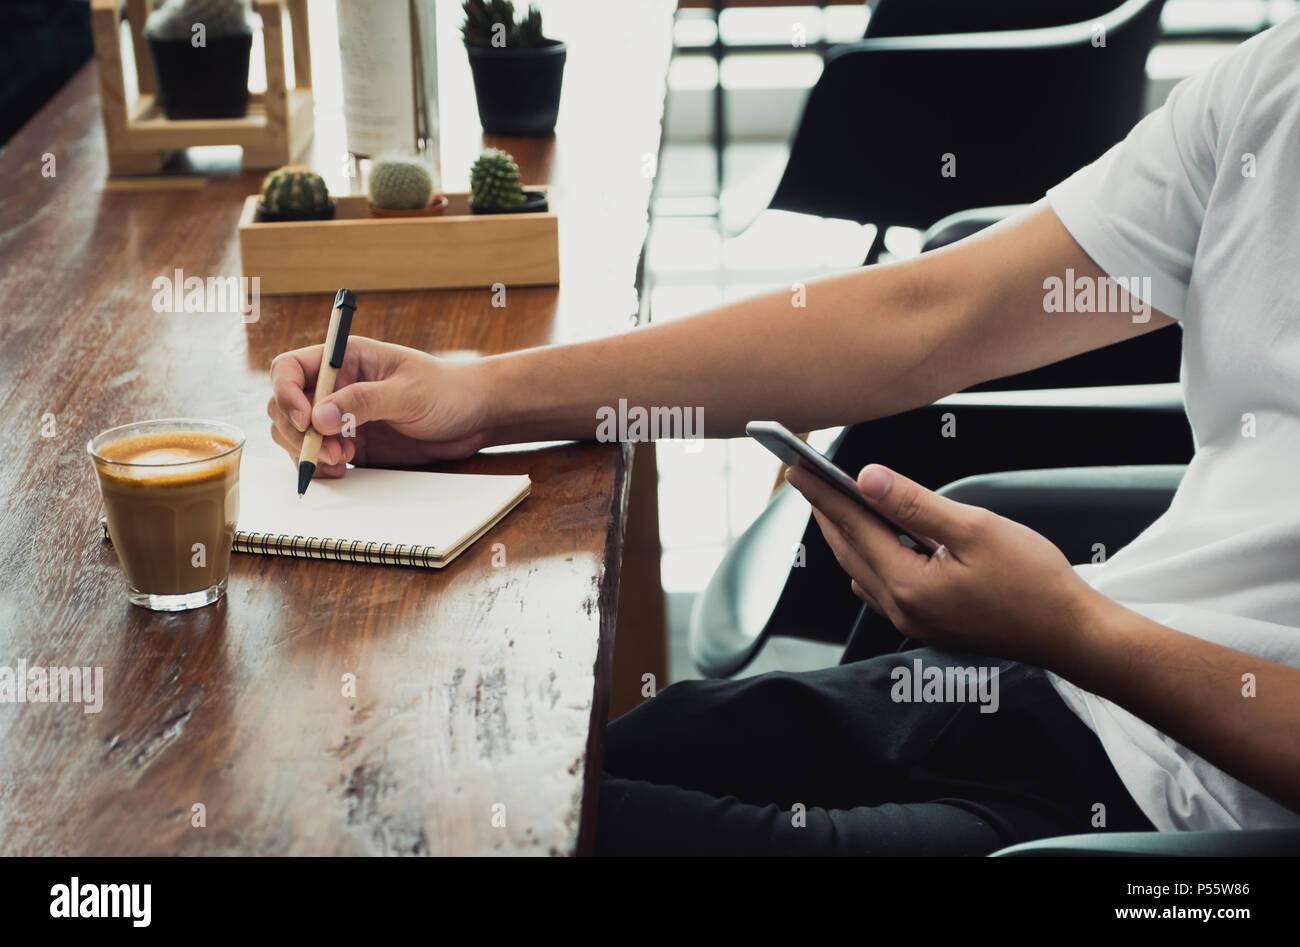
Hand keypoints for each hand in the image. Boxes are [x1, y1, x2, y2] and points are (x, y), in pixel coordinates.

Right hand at [267, 336, 490, 477]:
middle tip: (330, 450)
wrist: (476, 417)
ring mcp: (342, 417)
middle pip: (284, 406)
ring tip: (342, 461)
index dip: (286, 393)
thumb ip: (364, 402)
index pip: (290, 369)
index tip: (306, 420)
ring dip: (307, 452)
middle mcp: (336, 386)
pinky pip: (319, 456)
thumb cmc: (448, 391)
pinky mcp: (352, 444)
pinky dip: (320, 466)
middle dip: (297, 432)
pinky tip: (343, 469)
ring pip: (296, 435)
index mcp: (345, 358)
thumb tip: (320, 418)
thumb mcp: (408, 393)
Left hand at [785, 462, 1102, 666]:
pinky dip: (872, 557)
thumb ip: (915, 505)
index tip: (798, 467)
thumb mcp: (974, 529)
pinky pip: (882, 586)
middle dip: (827, 511)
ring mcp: (912, 621)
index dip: (823, 493)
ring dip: (847, 535)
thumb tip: (867, 480)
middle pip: (849, 550)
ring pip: (862, 570)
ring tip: (836, 502)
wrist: (1070, 634)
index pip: (852, 527)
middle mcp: (901, 608)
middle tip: (807, 477)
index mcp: (907, 585)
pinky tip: (879, 539)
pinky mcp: (927, 624)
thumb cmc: (1034, 583)